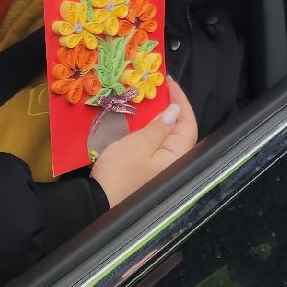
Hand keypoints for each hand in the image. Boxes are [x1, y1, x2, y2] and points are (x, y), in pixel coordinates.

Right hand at [90, 77, 196, 206]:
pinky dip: (149, 132)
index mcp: (177, 157)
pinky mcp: (145, 173)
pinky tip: (139, 123)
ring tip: (148, 101)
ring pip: (165, 138)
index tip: (169, 83)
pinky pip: (153, 147)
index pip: (188, 124)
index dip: (181, 101)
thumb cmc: (120, 172)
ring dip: (158, 119)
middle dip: (171, 108)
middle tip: (157, 88)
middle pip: (178, 131)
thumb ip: (158, 127)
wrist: (98, 203)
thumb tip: (174, 111)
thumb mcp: (138, 145)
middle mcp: (172, 164)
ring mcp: (159, 169)